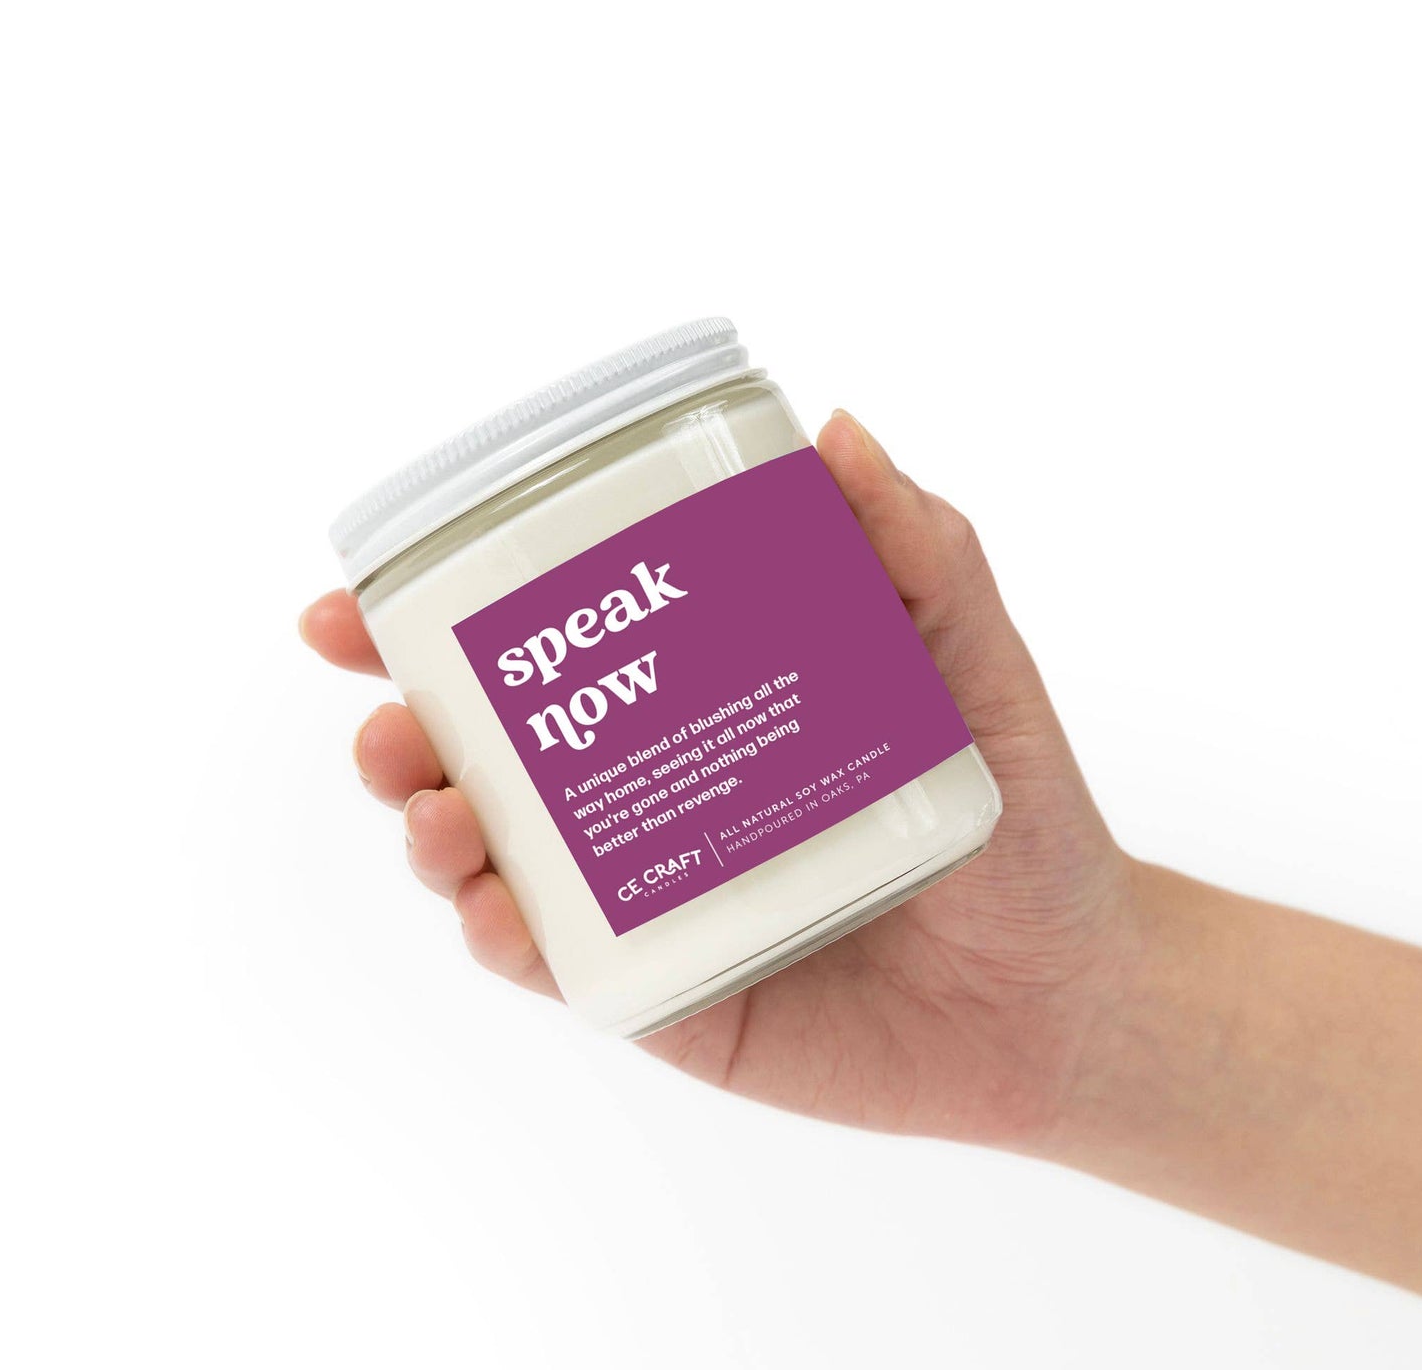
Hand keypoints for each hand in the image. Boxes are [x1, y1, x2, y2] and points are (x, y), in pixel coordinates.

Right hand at [301, 411, 1136, 1149]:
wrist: (1062, 992)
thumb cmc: (1016, 815)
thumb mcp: (971, 663)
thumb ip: (918, 551)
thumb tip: (836, 425)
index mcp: (694, 705)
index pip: (548, 654)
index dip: (433, 628)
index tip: (359, 600)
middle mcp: (651, 795)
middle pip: (488, 755)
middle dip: (404, 730)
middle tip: (387, 713)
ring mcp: (648, 897)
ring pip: (497, 861)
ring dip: (433, 829)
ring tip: (434, 805)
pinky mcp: (665, 994)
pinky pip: (561, 967)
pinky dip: (508, 940)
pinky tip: (496, 910)